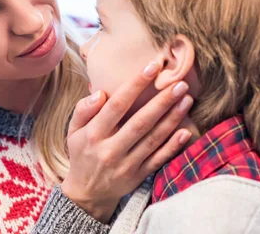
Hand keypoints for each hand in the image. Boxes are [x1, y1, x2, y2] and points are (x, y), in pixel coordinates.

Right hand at [60, 62, 192, 222]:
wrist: (86, 192)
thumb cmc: (81, 153)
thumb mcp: (73, 130)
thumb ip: (83, 110)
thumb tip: (100, 92)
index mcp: (93, 134)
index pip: (117, 105)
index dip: (135, 85)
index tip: (152, 67)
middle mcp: (111, 149)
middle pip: (140, 122)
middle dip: (162, 101)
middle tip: (180, 83)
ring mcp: (127, 164)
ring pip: (153, 139)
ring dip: (172, 119)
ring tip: (186, 99)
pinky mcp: (139, 176)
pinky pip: (159, 160)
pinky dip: (173, 146)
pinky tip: (186, 131)